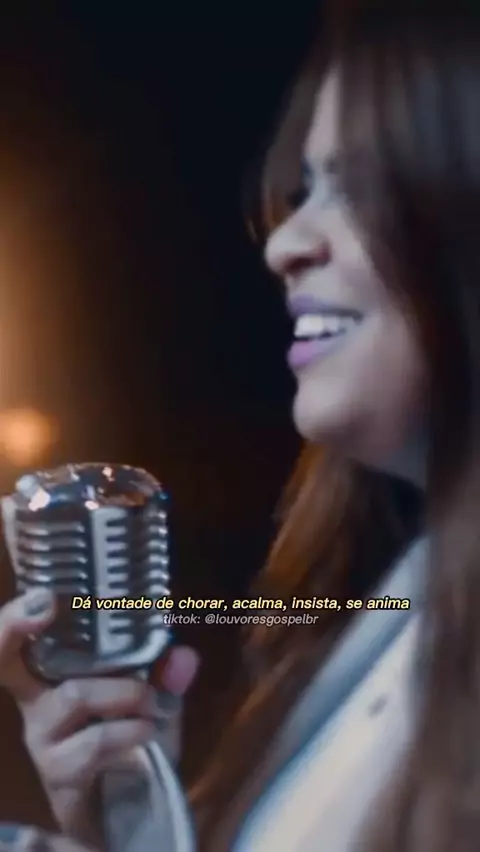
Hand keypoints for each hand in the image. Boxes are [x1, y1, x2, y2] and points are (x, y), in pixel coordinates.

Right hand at [0, 589, 198, 846]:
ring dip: (123, 692)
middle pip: (4, 661)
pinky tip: (148, 731)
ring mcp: (43, 737)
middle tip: (44, 605)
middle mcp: (36, 701)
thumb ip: (166, 678)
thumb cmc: (129, 744)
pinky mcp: (59, 772)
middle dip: (12, 628)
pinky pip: (93, 742)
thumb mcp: (153, 703)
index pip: (19, 642)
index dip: (15, 618)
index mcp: (53, 674)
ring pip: (73, 695)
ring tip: (153, 703)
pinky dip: (130, 730)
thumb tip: (184, 655)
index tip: (42, 594)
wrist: (126, 811)